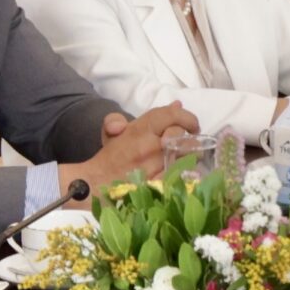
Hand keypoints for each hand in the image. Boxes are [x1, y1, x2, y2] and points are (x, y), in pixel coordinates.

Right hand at [62, 103, 197, 192]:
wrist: (97, 186)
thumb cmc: (110, 158)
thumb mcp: (114, 131)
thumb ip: (142, 114)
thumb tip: (176, 104)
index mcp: (140, 130)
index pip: (172, 115)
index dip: (187, 117)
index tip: (192, 124)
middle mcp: (150, 147)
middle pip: (182, 136)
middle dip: (187, 139)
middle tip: (183, 143)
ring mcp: (157, 168)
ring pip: (187, 156)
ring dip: (187, 156)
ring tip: (181, 158)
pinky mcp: (161, 186)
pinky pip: (184, 175)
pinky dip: (185, 173)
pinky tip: (180, 172)